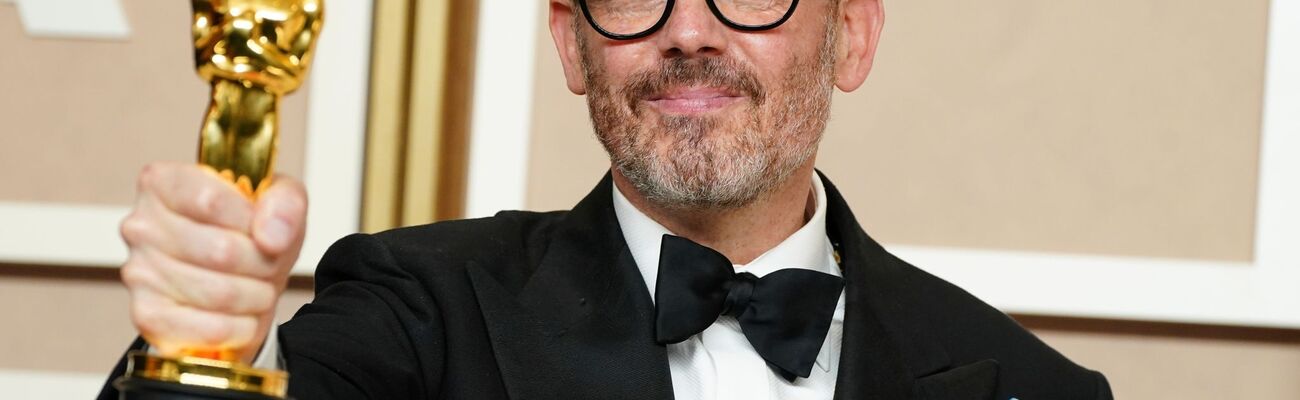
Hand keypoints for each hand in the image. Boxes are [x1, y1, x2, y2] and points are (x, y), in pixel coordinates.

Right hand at [119, 162, 307, 363]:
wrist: (242, 282)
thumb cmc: (253, 234)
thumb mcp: (280, 202)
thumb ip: (285, 202)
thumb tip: (271, 236)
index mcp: (163, 183)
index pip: (211, 201)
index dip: (252, 222)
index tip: (265, 230)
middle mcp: (140, 225)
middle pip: (221, 251)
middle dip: (262, 264)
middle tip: (268, 264)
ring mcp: (138, 272)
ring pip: (218, 293)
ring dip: (256, 296)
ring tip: (257, 289)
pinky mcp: (146, 316)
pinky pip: (205, 329)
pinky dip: (239, 328)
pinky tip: (242, 317)